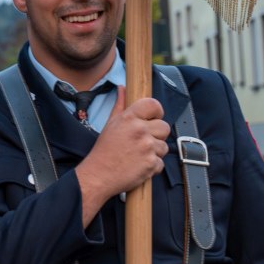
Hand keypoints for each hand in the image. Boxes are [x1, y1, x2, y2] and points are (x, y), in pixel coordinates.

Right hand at [76, 86, 169, 223]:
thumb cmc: (103, 151)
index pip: (154, 105)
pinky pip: (161, 163)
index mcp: (130, 118)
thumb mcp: (110, 124)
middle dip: (157, 135)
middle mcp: (140, 130)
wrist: (98, 175)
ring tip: (138, 155)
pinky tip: (139, 166)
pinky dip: (152, 167)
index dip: (157, 112)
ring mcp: (147, 147)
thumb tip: (122, 88)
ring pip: (164, 146)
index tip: (153, 119)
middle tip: (143, 142)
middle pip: (164, 127)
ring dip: (154, 152)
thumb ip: (120, 105)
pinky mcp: (151, 164)